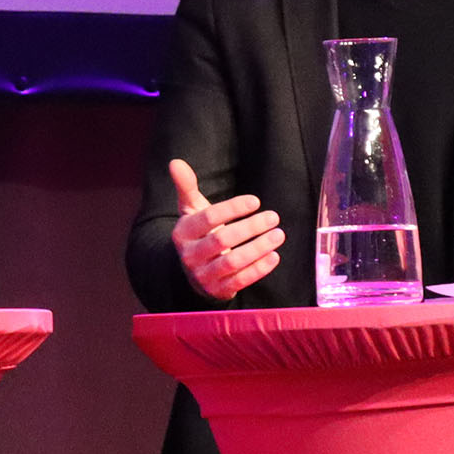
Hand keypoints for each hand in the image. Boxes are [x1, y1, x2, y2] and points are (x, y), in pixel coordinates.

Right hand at [167, 157, 283, 301]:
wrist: (192, 271)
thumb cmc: (198, 233)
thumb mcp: (190, 210)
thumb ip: (186, 186)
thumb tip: (175, 162)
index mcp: (182, 232)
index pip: (208, 218)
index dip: (232, 209)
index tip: (255, 201)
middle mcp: (190, 255)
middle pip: (222, 240)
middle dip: (250, 227)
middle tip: (273, 217)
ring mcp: (203, 275)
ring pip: (232, 262)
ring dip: (258, 248)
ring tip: (278, 235)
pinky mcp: (217, 290)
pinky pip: (239, 281)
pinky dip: (258, 269)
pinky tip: (274, 256)